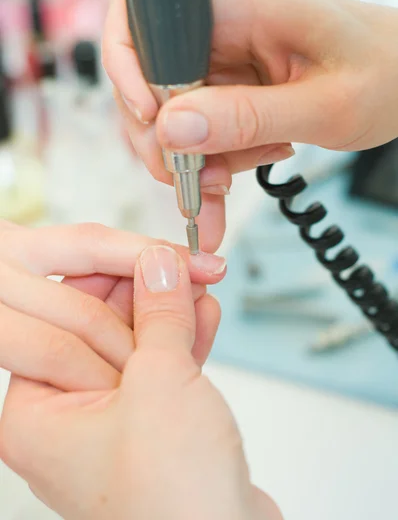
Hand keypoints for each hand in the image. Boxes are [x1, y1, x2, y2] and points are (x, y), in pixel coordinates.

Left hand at [0, 245, 280, 519]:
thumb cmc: (173, 501)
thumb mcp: (161, 382)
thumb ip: (159, 315)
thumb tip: (158, 267)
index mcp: (37, 414)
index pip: (64, 321)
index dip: (107, 278)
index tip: (143, 253)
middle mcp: (67, 423)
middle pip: (103, 333)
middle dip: (147, 298)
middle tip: (176, 265)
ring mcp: (111, 430)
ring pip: (138, 352)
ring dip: (172, 319)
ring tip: (198, 286)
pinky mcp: (151, 435)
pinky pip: (162, 377)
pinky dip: (185, 347)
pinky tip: (205, 317)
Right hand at [103, 0, 397, 250]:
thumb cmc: (387, 72)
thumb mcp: (324, 106)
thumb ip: (248, 118)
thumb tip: (172, 130)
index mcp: (239, 5)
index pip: (141, 14)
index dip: (128, 70)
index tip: (154, 123)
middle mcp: (219, 27)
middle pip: (145, 79)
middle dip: (163, 140)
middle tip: (197, 181)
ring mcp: (221, 59)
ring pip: (169, 114)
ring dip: (194, 159)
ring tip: (235, 179)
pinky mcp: (228, 87)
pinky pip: (198, 128)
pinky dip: (212, 161)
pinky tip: (248, 166)